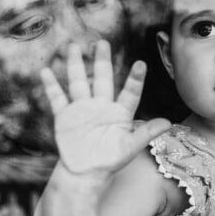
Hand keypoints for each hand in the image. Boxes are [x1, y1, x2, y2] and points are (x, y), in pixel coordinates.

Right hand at [41, 40, 168, 174]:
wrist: (85, 173)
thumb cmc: (110, 161)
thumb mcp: (130, 147)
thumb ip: (146, 133)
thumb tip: (168, 123)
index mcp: (119, 112)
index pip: (130, 93)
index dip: (135, 80)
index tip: (141, 64)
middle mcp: (101, 106)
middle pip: (102, 79)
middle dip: (102, 61)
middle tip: (102, 42)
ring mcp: (82, 109)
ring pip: (79, 82)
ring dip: (75, 65)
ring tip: (73, 46)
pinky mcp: (65, 116)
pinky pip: (58, 98)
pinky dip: (51, 85)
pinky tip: (46, 71)